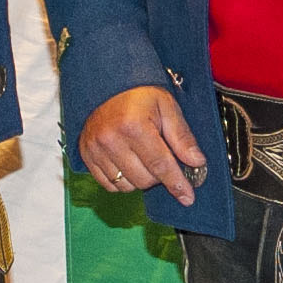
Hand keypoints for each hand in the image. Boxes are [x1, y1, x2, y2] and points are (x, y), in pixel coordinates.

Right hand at [78, 84, 206, 205]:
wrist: (107, 86)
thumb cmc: (138, 95)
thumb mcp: (167, 107)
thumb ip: (182, 137)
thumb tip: (196, 162)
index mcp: (134, 126)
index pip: (160, 165)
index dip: (176, 183)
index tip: (187, 197)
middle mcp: (111, 140)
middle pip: (144, 179)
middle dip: (159, 176)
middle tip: (162, 159)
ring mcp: (96, 150)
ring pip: (126, 186)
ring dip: (140, 179)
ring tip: (143, 158)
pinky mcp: (87, 156)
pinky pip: (109, 185)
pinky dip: (122, 181)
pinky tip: (128, 164)